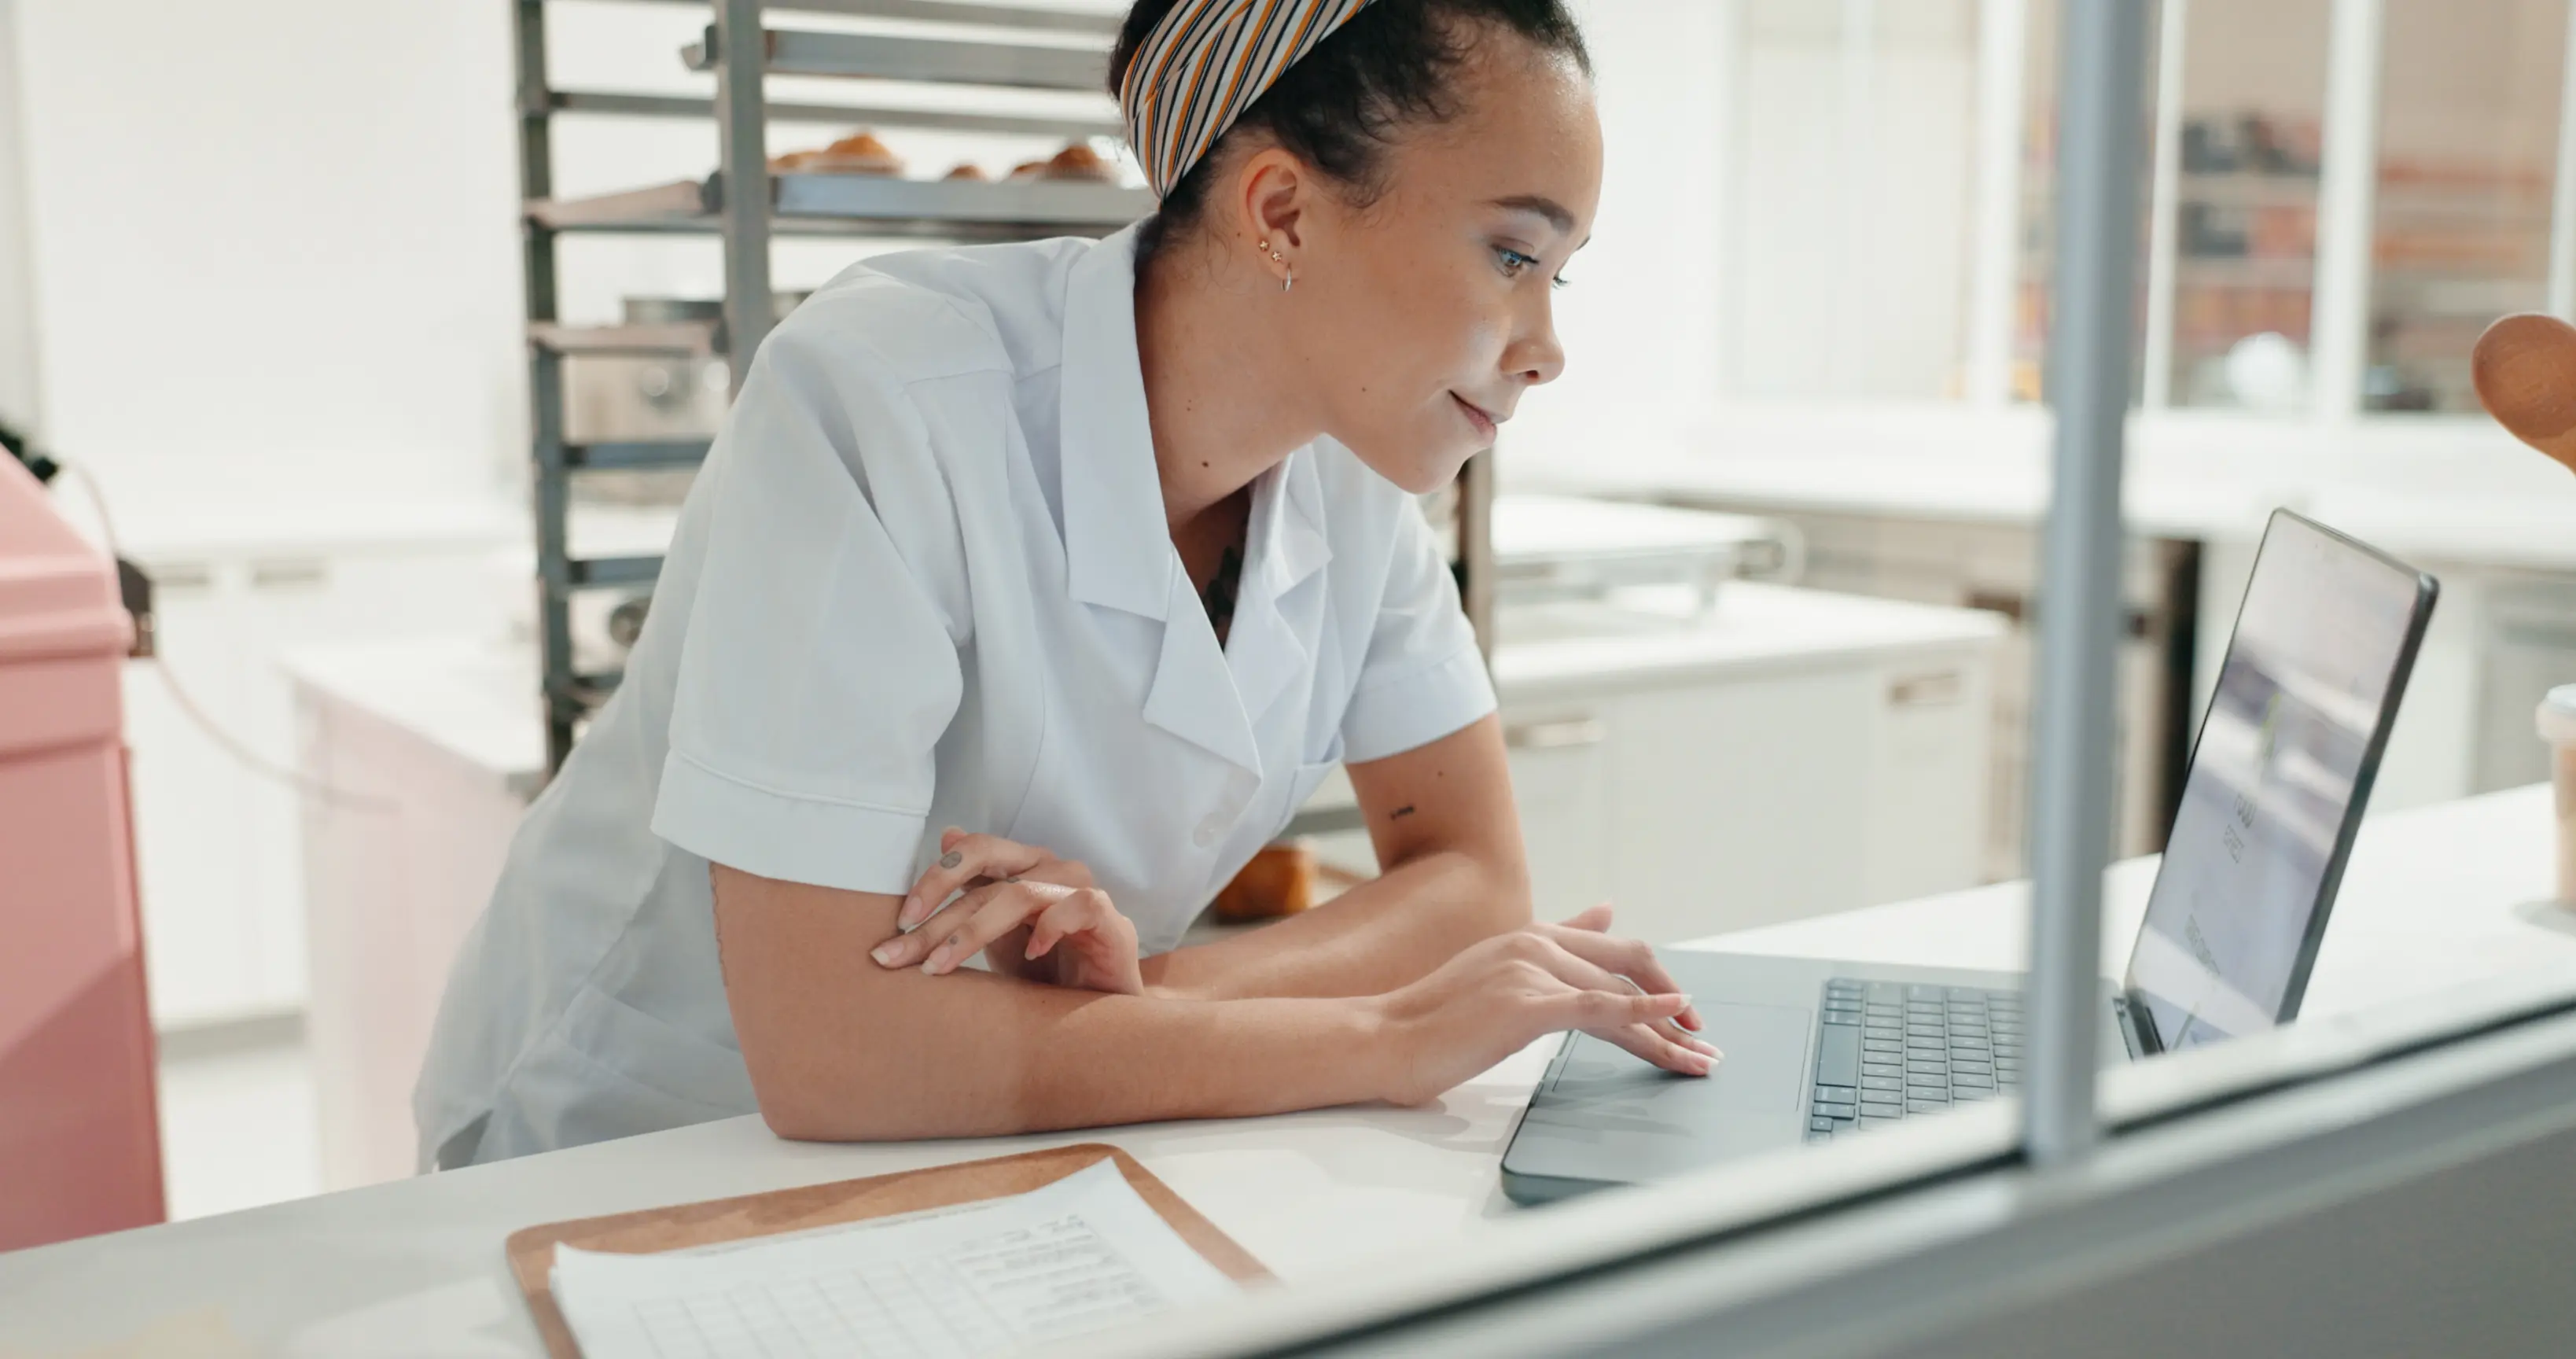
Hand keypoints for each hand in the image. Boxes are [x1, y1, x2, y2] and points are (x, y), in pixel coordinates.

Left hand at [869, 829, 1142, 995]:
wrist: (1098, 1010)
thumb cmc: (1046, 970)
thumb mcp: (997, 934)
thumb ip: (971, 893)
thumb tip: (945, 835)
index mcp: (1019, 867)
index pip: (972, 853)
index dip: (934, 879)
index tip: (899, 922)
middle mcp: (1049, 868)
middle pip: (987, 872)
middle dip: (937, 917)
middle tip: (901, 952)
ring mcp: (1079, 889)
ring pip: (1020, 894)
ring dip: (972, 932)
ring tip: (940, 966)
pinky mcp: (1109, 917)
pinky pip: (1080, 904)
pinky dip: (1052, 926)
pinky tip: (1031, 954)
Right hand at [1366, 906, 1721, 1105]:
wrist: (1386, 1039)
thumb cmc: (1435, 1018)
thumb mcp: (1500, 970)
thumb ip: (1557, 942)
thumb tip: (1608, 908)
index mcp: (1532, 935)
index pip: (1613, 951)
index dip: (1656, 980)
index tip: (1685, 1014)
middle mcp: (1535, 943)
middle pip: (1627, 971)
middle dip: (1673, 1009)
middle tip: (1704, 1043)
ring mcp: (1531, 969)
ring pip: (1620, 996)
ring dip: (1668, 1031)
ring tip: (1700, 1058)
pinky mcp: (1527, 1003)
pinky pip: (1599, 1006)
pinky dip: (1642, 1010)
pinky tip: (1673, 1017)